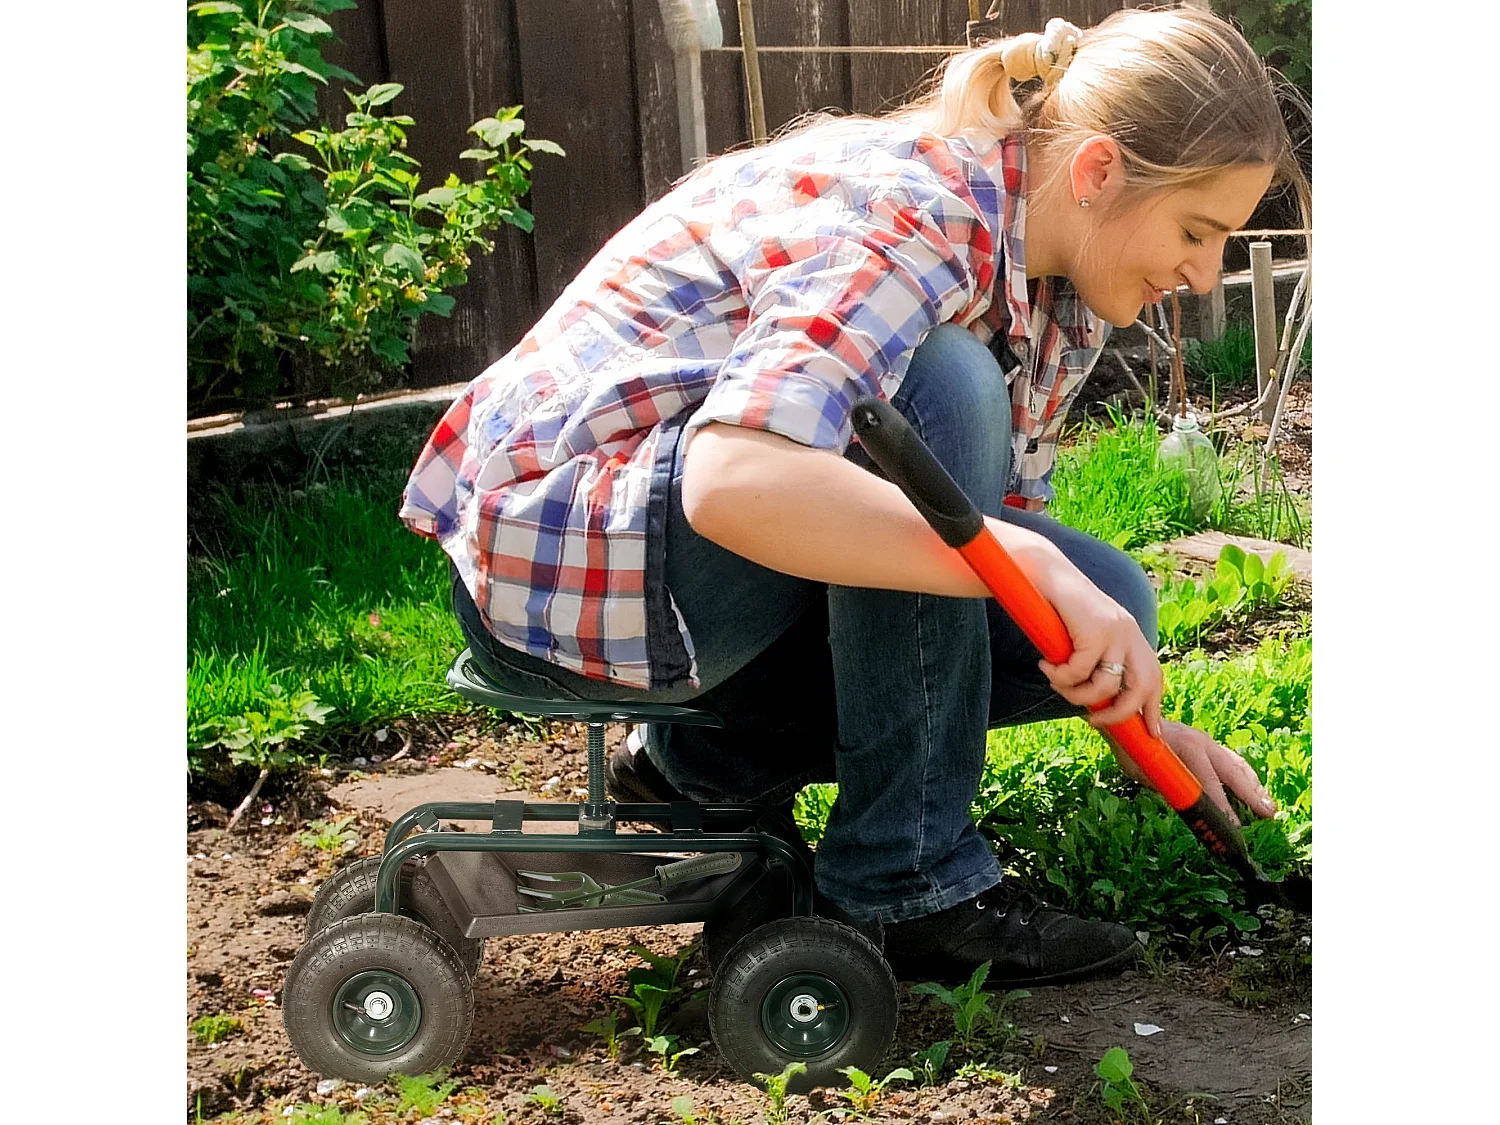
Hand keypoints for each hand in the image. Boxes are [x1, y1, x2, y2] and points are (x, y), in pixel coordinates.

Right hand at [1026, 550, 1163, 735]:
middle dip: (1119, 714)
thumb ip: (1098, 661)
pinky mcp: (1096, 631)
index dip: (1154, 708)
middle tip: (1094, 721)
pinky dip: (1059, 676)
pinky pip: (1079, 672)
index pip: (1153, 678)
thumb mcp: (1086, 637)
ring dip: (1077, 695)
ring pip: (1106, 687)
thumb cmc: (1060, 610)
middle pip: (1140, 688)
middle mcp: (1131, 635)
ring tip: (1056, 684)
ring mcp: (1116, 633)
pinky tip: (1045, 665)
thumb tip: (1097, 703)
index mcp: (1132, 637)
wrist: (1046, 575)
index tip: (1151, 732)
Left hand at [1111, 720, 1278, 824]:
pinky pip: (1231, 760)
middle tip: (1269, 814)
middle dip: (1252, 795)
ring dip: (1253, 786)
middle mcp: (1202, 742)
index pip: (1210, 782)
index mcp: (1187, 747)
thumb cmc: (1133, 746)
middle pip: (1233, 772)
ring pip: (1236, 765)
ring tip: (1268, 806)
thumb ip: (1165, 786)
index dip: (1222, 805)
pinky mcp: (1207, 743)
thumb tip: (1186, 805)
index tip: (1233, 825)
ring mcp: (1206, 741)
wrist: (1131, 717)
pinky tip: (1253, 790)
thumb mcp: (1141, 770)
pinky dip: (1245, 776)